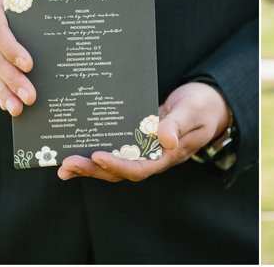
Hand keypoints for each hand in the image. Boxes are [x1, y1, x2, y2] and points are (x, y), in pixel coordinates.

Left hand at [58, 82, 229, 181]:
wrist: (210, 102)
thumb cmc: (204, 106)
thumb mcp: (193, 111)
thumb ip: (178, 125)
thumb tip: (164, 140)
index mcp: (168, 154)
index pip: (140, 167)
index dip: (118, 165)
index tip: (98, 155)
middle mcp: (153, 156)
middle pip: (120, 171)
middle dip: (93, 169)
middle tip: (67, 163)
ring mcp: (145, 148)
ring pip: (114, 163)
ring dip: (89, 165)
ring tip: (63, 164)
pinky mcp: (138, 137)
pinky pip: (116, 147)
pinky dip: (97, 149)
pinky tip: (78, 145)